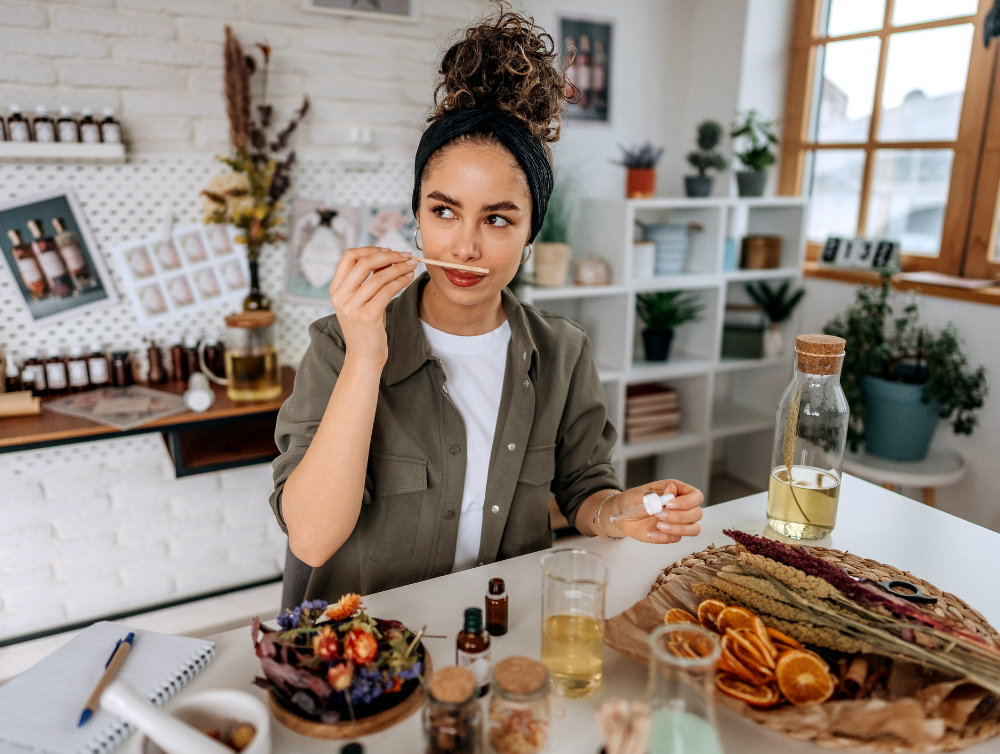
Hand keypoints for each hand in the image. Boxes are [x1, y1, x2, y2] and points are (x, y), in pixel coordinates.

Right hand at [329, 247, 416, 367]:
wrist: (364, 358)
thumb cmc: (366, 328)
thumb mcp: (362, 301)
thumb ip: (368, 280)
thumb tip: (386, 256)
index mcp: (336, 290)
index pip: (349, 256)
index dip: (370, 249)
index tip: (389, 250)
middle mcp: (340, 297)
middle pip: (364, 262)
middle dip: (389, 255)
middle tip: (405, 255)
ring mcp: (352, 307)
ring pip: (379, 276)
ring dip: (399, 268)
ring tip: (411, 266)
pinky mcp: (367, 316)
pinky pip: (387, 290)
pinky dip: (401, 281)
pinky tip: (409, 278)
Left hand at [607, 479, 703, 543]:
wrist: (622, 516)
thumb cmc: (632, 500)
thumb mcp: (640, 494)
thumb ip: (657, 494)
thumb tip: (672, 489)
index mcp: (676, 491)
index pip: (696, 496)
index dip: (687, 502)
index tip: (669, 504)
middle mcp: (681, 506)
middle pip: (697, 514)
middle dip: (680, 516)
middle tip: (659, 514)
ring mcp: (678, 522)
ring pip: (694, 529)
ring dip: (677, 529)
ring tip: (658, 526)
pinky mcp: (671, 534)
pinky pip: (676, 539)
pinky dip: (664, 537)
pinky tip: (651, 532)